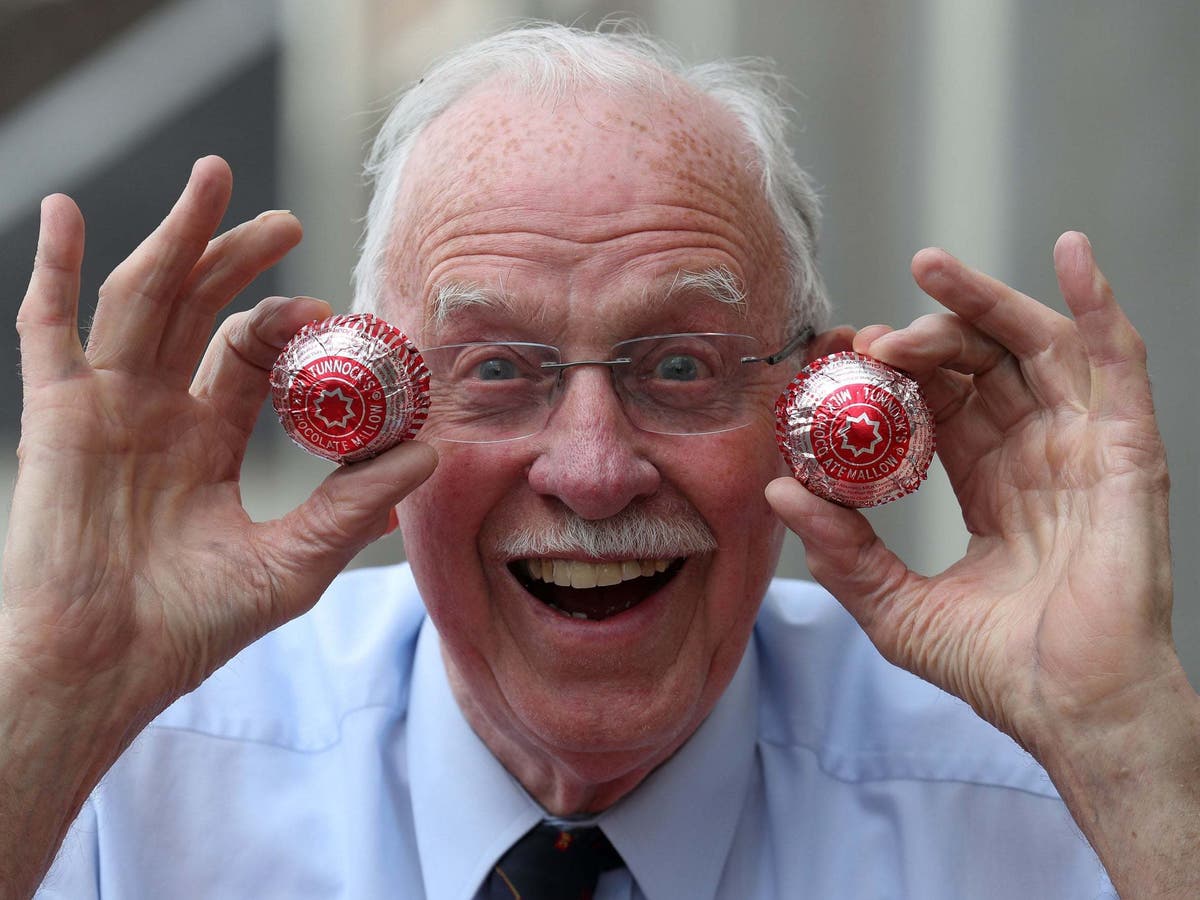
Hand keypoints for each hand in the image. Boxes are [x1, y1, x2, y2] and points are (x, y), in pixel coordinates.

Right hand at [1, 157, 436, 715]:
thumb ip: (355, 506)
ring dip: (174, 237)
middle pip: (197, 310)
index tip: (340, 315)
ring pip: (141, 300)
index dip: (292, 327)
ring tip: (214, 177)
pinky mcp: (58, 417)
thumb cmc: (192, 627)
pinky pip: (46, 329)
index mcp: (206, 441)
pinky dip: (53, 269)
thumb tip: (430, 453)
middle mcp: (156, 413)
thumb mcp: (294, 561)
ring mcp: (105, 408)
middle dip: (238, 259)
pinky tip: (68, 211)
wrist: (108, 671)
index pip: (250, 357)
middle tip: (290, 221)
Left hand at [766, 232, 1177, 754]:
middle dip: (925, 335)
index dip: (894, 371)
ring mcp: (1082, 448)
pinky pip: (1118, 363)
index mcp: (988, 482)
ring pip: (1036, 346)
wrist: (1069, 710)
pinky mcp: (1126, 452)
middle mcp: (1035, 454)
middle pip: (981, 364)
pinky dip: (1098, 304)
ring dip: (985, 303)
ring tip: (929, 271)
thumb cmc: (998, 668)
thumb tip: (780, 490)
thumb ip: (840, 550)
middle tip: (870, 335)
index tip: (842, 353)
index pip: (937, 401)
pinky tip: (1071, 254)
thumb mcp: (894, 606)